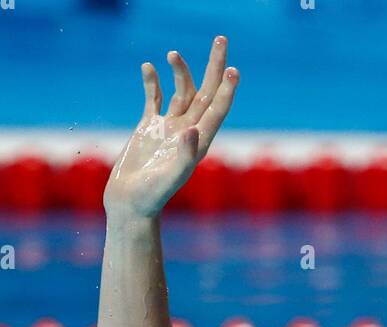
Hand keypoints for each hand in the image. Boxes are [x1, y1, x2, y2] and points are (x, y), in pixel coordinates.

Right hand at [104, 35, 238, 219]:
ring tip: (173, 54)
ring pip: (182, 92)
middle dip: (215, 66)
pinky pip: (153, 99)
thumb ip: (183, 155)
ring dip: (181, 71)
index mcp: (198, 143)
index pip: (218, 110)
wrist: (130, 205)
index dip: (227, 89)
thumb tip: (191, 129)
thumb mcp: (169, 178)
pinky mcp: (148, 128)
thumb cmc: (151, 197)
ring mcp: (168, 129)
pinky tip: (147, 66)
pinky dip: (152, 82)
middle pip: (206, 93)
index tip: (233, 69)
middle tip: (222, 38)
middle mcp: (187, 132)